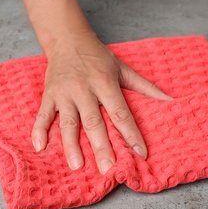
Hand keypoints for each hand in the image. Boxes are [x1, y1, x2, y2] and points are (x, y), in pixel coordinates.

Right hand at [32, 31, 171, 173]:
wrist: (68, 39)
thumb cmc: (98, 56)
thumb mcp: (123, 68)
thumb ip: (145, 86)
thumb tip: (169, 100)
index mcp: (105, 83)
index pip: (120, 112)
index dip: (131, 133)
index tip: (141, 153)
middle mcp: (84, 89)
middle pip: (94, 122)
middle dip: (101, 146)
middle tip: (108, 168)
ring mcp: (64, 93)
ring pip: (68, 122)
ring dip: (71, 145)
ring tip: (77, 165)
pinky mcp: (49, 94)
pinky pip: (43, 114)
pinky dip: (39, 130)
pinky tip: (39, 147)